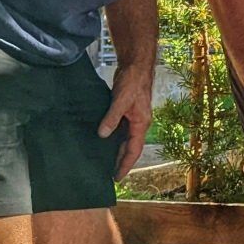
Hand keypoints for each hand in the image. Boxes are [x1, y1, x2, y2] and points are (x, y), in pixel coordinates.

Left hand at [98, 61, 154, 177]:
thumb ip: (112, 118)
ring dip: (117, 150)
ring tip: (106, 162)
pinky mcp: (127, 111)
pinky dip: (114, 138)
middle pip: (130, 147)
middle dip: (121, 161)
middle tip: (110, 175)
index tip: (117, 178)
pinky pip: (121, 130)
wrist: (136, 65)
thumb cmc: (132, 81)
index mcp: (141, 124)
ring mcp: (133, 117)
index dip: (125, 165)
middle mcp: (139, 124)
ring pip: (126, 139)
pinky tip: (105, 140)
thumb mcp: (121, 100)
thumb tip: (103, 135)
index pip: (134, 150)